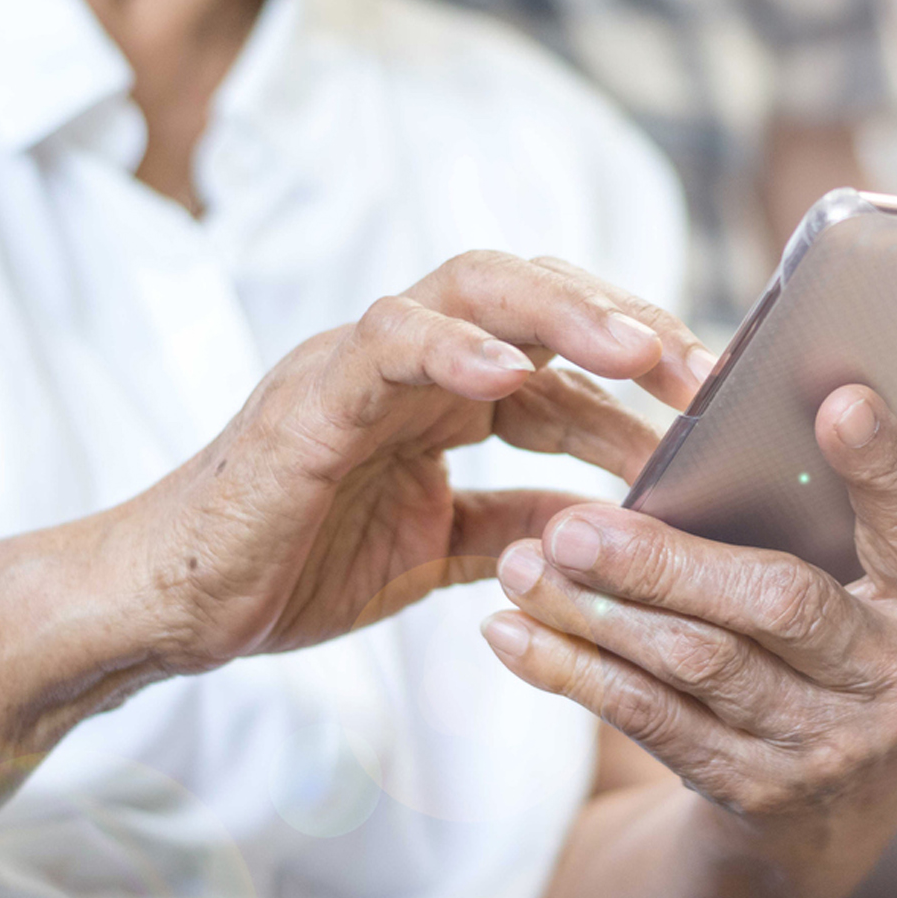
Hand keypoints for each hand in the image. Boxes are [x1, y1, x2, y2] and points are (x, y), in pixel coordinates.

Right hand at [134, 250, 712, 672]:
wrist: (177, 607)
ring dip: (564, 314)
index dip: (643, 376)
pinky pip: (381, 345)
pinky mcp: (305, 395)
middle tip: (705, 371)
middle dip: (626, 324)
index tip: (719, 409)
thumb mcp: (443, 550)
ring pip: (471, 290)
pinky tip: (504, 369)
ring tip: (641, 349)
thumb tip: (619, 523)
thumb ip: (523, 525)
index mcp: (449, 394)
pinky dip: (444, 347)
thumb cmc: (299, 563)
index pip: (563, 358)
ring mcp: (359, 365)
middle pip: (536, 297)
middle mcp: (414, 361)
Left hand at [483, 389, 896, 862]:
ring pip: (697, 668)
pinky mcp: (750, 791)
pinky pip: (651, 724)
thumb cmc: (885, 649)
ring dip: (599, 616)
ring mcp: (824, 746)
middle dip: (671, 563)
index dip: (884, 469)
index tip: (837, 400)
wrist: (843, 814)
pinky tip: (511, 633)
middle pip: (780, 606)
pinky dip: (574, 676)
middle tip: (576, 520)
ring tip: (525, 560)